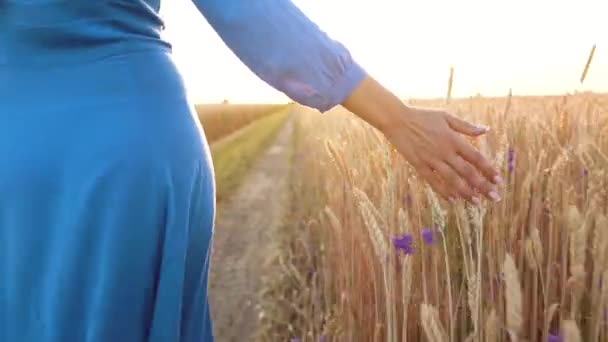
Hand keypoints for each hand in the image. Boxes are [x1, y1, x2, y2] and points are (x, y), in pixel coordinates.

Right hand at [341, 75, 501, 204]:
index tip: (498, 180)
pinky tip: (453, 200)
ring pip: (452, 180)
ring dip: (465, 192)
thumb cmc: (422, 115)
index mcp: (453, 139)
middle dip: (482, 186)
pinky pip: (433, 181)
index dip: (488, 170)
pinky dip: (443, 191)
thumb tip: (486, 130)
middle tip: (494, 197)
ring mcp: (431, 160)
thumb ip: (466, 126)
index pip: (476, 158)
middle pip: (467, 172)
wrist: (397, 119)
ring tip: (476, 203)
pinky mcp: (419, 165)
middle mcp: (444, 151)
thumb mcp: (446, 116)